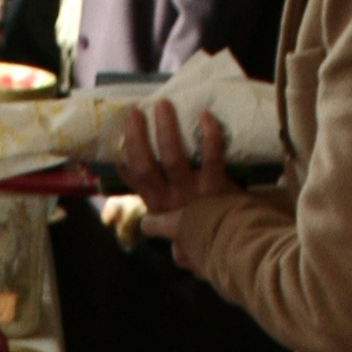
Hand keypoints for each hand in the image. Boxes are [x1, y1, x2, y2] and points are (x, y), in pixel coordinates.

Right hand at [119, 101, 233, 256]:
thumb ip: (154, 210)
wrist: (231, 246)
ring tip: (163, 105)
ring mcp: (192, 192)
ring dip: (166, 130)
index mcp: (155, 203)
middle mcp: (169, 198)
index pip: (134, 177)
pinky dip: (209, 135)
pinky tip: (206, 115)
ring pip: (173, 158)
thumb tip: (133, 189)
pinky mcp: (215, 186)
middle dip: (138, 137)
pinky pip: (211, 157)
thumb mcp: (170, 224)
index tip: (121, 128)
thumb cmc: (198, 230)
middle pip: (147, 166)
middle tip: (135, 112)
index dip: (125, 153)